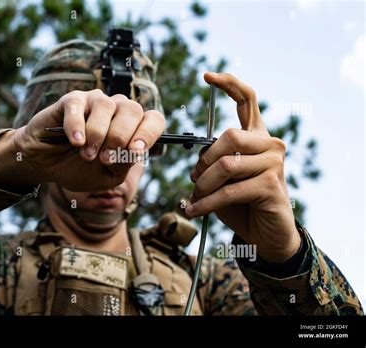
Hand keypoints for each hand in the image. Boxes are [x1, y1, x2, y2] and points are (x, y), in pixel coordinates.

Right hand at [13, 89, 164, 190]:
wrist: (49, 166)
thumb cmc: (81, 168)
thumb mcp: (108, 176)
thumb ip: (123, 164)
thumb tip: (132, 150)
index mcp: (132, 127)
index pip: (154, 120)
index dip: (148, 134)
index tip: (134, 151)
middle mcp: (118, 110)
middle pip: (133, 109)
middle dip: (119, 137)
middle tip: (104, 158)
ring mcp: (95, 102)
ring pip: (106, 106)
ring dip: (97, 134)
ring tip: (86, 154)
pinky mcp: (72, 101)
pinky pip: (78, 106)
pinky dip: (77, 126)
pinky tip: (76, 142)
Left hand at [185, 72, 299, 262]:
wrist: (266, 233)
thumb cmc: (242, 203)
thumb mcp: (223, 179)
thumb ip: (213, 164)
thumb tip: (196, 166)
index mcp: (257, 136)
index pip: (247, 100)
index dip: (228, 84)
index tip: (207, 75)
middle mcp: (269, 144)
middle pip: (229, 136)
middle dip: (204, 160)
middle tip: (194, 179)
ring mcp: (274, 163)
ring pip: (226, 165)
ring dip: (203, 185)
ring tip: (195, 198)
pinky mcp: (271, 185)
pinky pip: (229, 190)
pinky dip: (206, 203)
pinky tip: (195, 210)